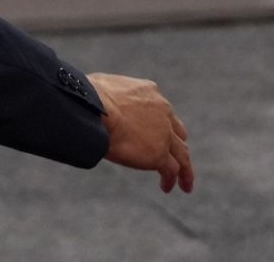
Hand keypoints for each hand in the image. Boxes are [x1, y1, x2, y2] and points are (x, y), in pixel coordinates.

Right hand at [86, 73, 193, 193]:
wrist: (96, 107)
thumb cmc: (89, 93)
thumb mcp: (102, 85)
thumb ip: (107, 94)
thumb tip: (91, 98)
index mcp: (149, 92)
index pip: (161, 110)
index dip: (161, 123)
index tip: (156, 133)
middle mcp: (163, 112)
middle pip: (178, 132)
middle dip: (178, 145)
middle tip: (177, 157)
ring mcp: (163, 134)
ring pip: (182, 154)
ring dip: (184, 170)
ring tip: (184, 184)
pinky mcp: (159, 154)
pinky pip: (171, 170)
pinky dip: (171, 179)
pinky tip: (166, 187)